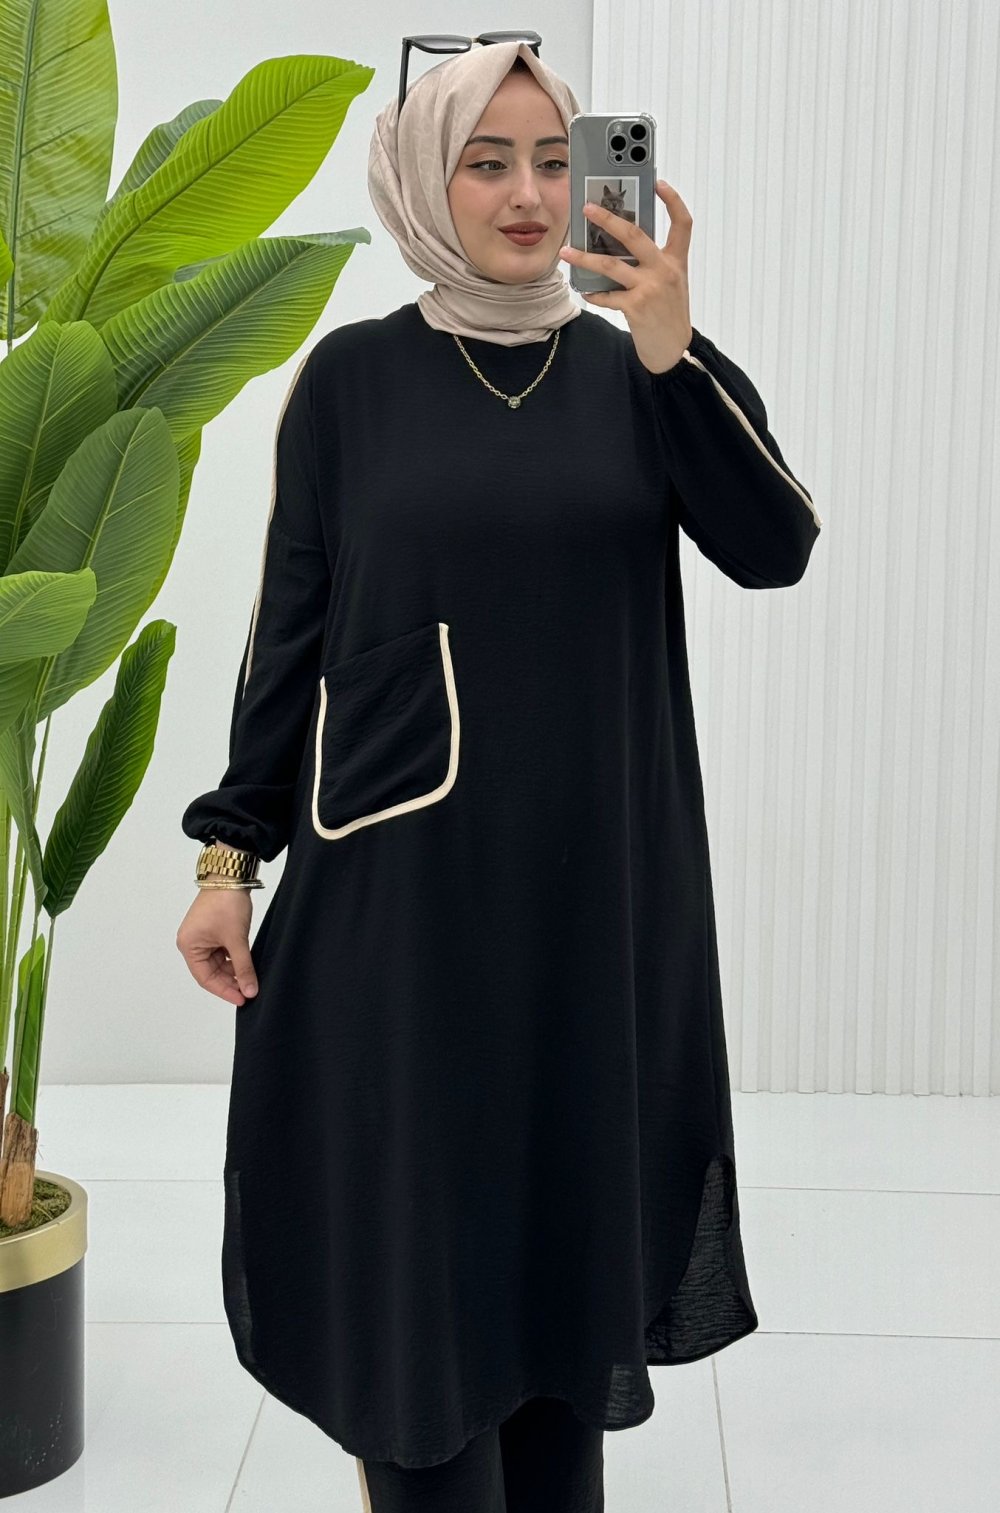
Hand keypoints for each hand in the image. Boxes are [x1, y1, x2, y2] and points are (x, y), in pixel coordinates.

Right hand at [177, 887, 257, 1005]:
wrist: (231, 876)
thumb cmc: (226, 903)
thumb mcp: (237, 939)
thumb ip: (244, 967)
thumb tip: (250, 990)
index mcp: (189, 946)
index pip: (205, 978)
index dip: (224, 990)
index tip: (242, 999)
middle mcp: (191, 943)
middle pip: (211, 972)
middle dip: (230, 982)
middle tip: (249, 992)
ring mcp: (202, 937)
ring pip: (218, 963)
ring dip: (233, 971)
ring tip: (250, 980)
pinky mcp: (212, 931)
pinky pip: (222, 952)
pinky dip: (233, 959)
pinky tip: (246, 966)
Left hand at [559, 181, 693, 374]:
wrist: (674, 350)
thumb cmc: (668, 314)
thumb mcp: (669, 284)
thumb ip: (652, 263)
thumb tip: (619, 246)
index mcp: (677, 261)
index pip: (682, 223)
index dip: (672, 200)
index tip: (658, 182)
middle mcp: (665, 270)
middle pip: (634, 235)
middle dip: (608, 219)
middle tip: (587, 208)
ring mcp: (651, 287)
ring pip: (611, 264)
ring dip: (584, 258)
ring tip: (566, 252)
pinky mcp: (637, 307)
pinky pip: (607, 295)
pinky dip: (593, 293)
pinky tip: (584, 291)